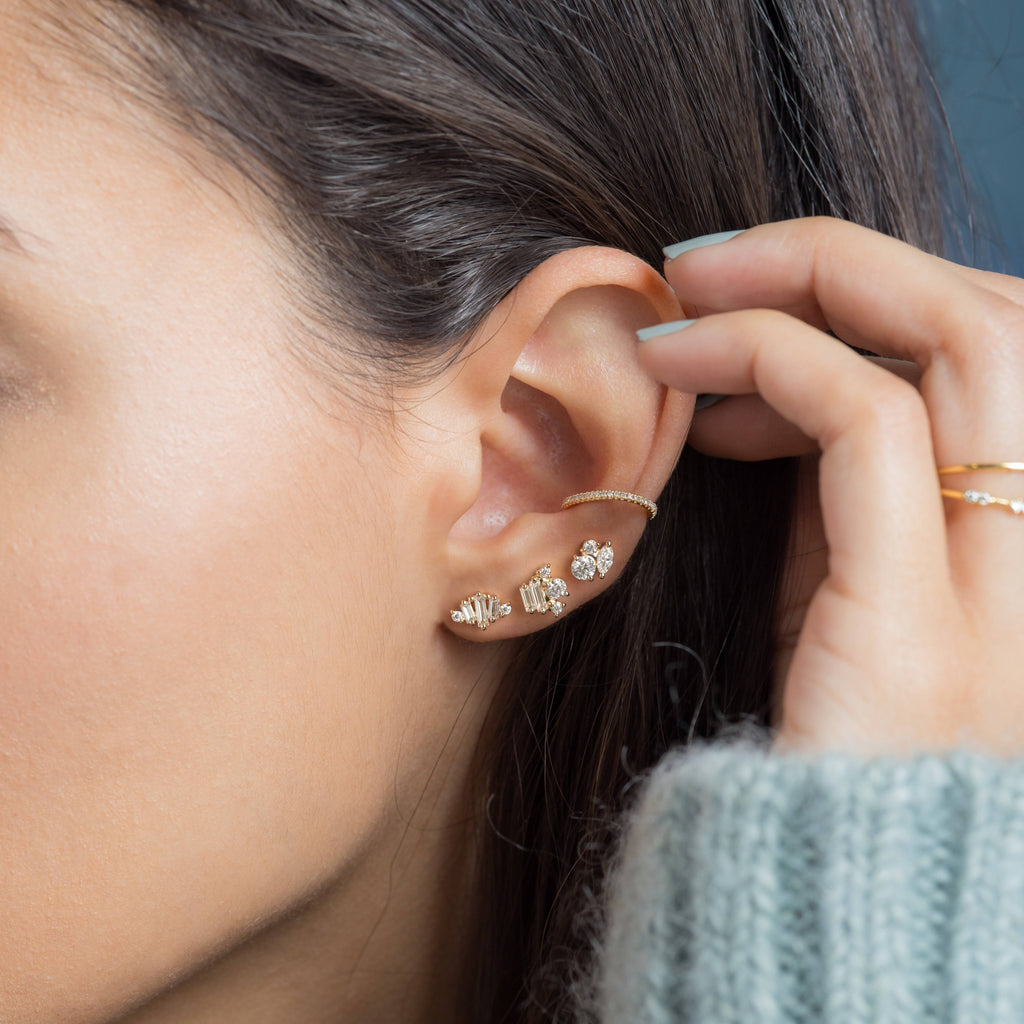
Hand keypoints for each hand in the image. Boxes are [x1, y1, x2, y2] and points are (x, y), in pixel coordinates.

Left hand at [639, 217, 1023, 756]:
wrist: (815, 893)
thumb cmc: (813, 740)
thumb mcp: (836, 593)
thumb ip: (832, 492)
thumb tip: (766, 388)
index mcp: (1013, 532)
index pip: (993, 353)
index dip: (868, 296)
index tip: (734, 303)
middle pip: (1001, 321)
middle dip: (846, 260)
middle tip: (705, 259)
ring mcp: (1007, 585)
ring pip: (970, 341)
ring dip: (812, 282)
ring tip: (683, 290)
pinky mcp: (926, 623)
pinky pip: (874, 426)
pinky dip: (772, 362)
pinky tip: (676, 364)